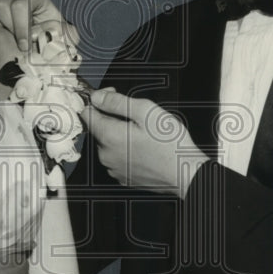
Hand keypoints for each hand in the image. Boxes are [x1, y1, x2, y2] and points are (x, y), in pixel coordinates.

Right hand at [0, 0, 79, 52]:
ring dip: (2, 27)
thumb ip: (66, 35)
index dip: (21, 28)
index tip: (24, 46)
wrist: (42, 37)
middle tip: (18, 42)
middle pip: (2, 4)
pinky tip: (6, 32)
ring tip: (14, 36)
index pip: (20, 5)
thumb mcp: (65, 36)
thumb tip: (60, 34)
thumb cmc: (53, 35)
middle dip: (10, 28)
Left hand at [87, 89, 208, 197]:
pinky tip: (143, 147)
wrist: (185, 173)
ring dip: (120, 134)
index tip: (113, 96)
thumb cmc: (169, 144)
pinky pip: (118, 158)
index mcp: (108, 136)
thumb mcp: (145, 111)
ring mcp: (114, 168)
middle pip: (98, 128)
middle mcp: (106, 155)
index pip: (87, 113)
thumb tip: (97, 97)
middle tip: (136, 114)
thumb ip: (117, 102)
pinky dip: (126, 150)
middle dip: (112, 117)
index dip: (99, 100)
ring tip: (143, 132)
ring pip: (108, 144)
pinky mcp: (124, 177)